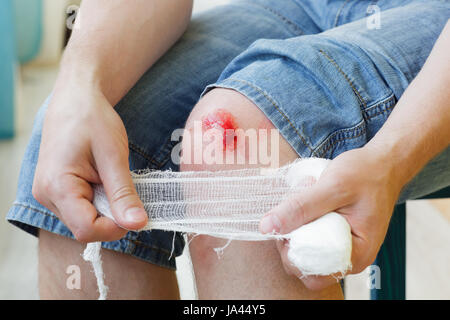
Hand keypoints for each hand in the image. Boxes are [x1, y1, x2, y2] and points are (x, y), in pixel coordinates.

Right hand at [32, 78, 147, 242]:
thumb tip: (138, 224)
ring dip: (106, 208)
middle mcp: (46, 195)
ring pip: (85, 221)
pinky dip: (99, 202)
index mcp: (57, 186)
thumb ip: (124, 193)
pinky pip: (81, 209)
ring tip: (110, 178)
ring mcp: (49, 194)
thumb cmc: (93, 120)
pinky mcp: (56, 191)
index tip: (136, 211)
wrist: (76, 100)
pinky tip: (103, 181)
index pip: (87, 230)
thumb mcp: (114, 156)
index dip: (115, 227)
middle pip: (86, 228)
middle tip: (124, 188)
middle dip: (112, 216)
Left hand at [259, 147, 402, 289]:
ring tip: (307, 194)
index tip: (286, 227)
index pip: (312, 274)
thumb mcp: (333, 187)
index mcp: (356, 255)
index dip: (291, 255)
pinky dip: (303, 216)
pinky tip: (310, 194)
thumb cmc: (367, 174)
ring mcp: (340, 245)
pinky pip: (309, 232)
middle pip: (304, 262)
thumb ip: (301, 208)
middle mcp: (348, 256)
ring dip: (296, 222)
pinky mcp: (333, 232)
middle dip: (291, 235)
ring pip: (303, 246)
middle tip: (295, 204)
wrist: (384, 163)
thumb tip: (267, 227)